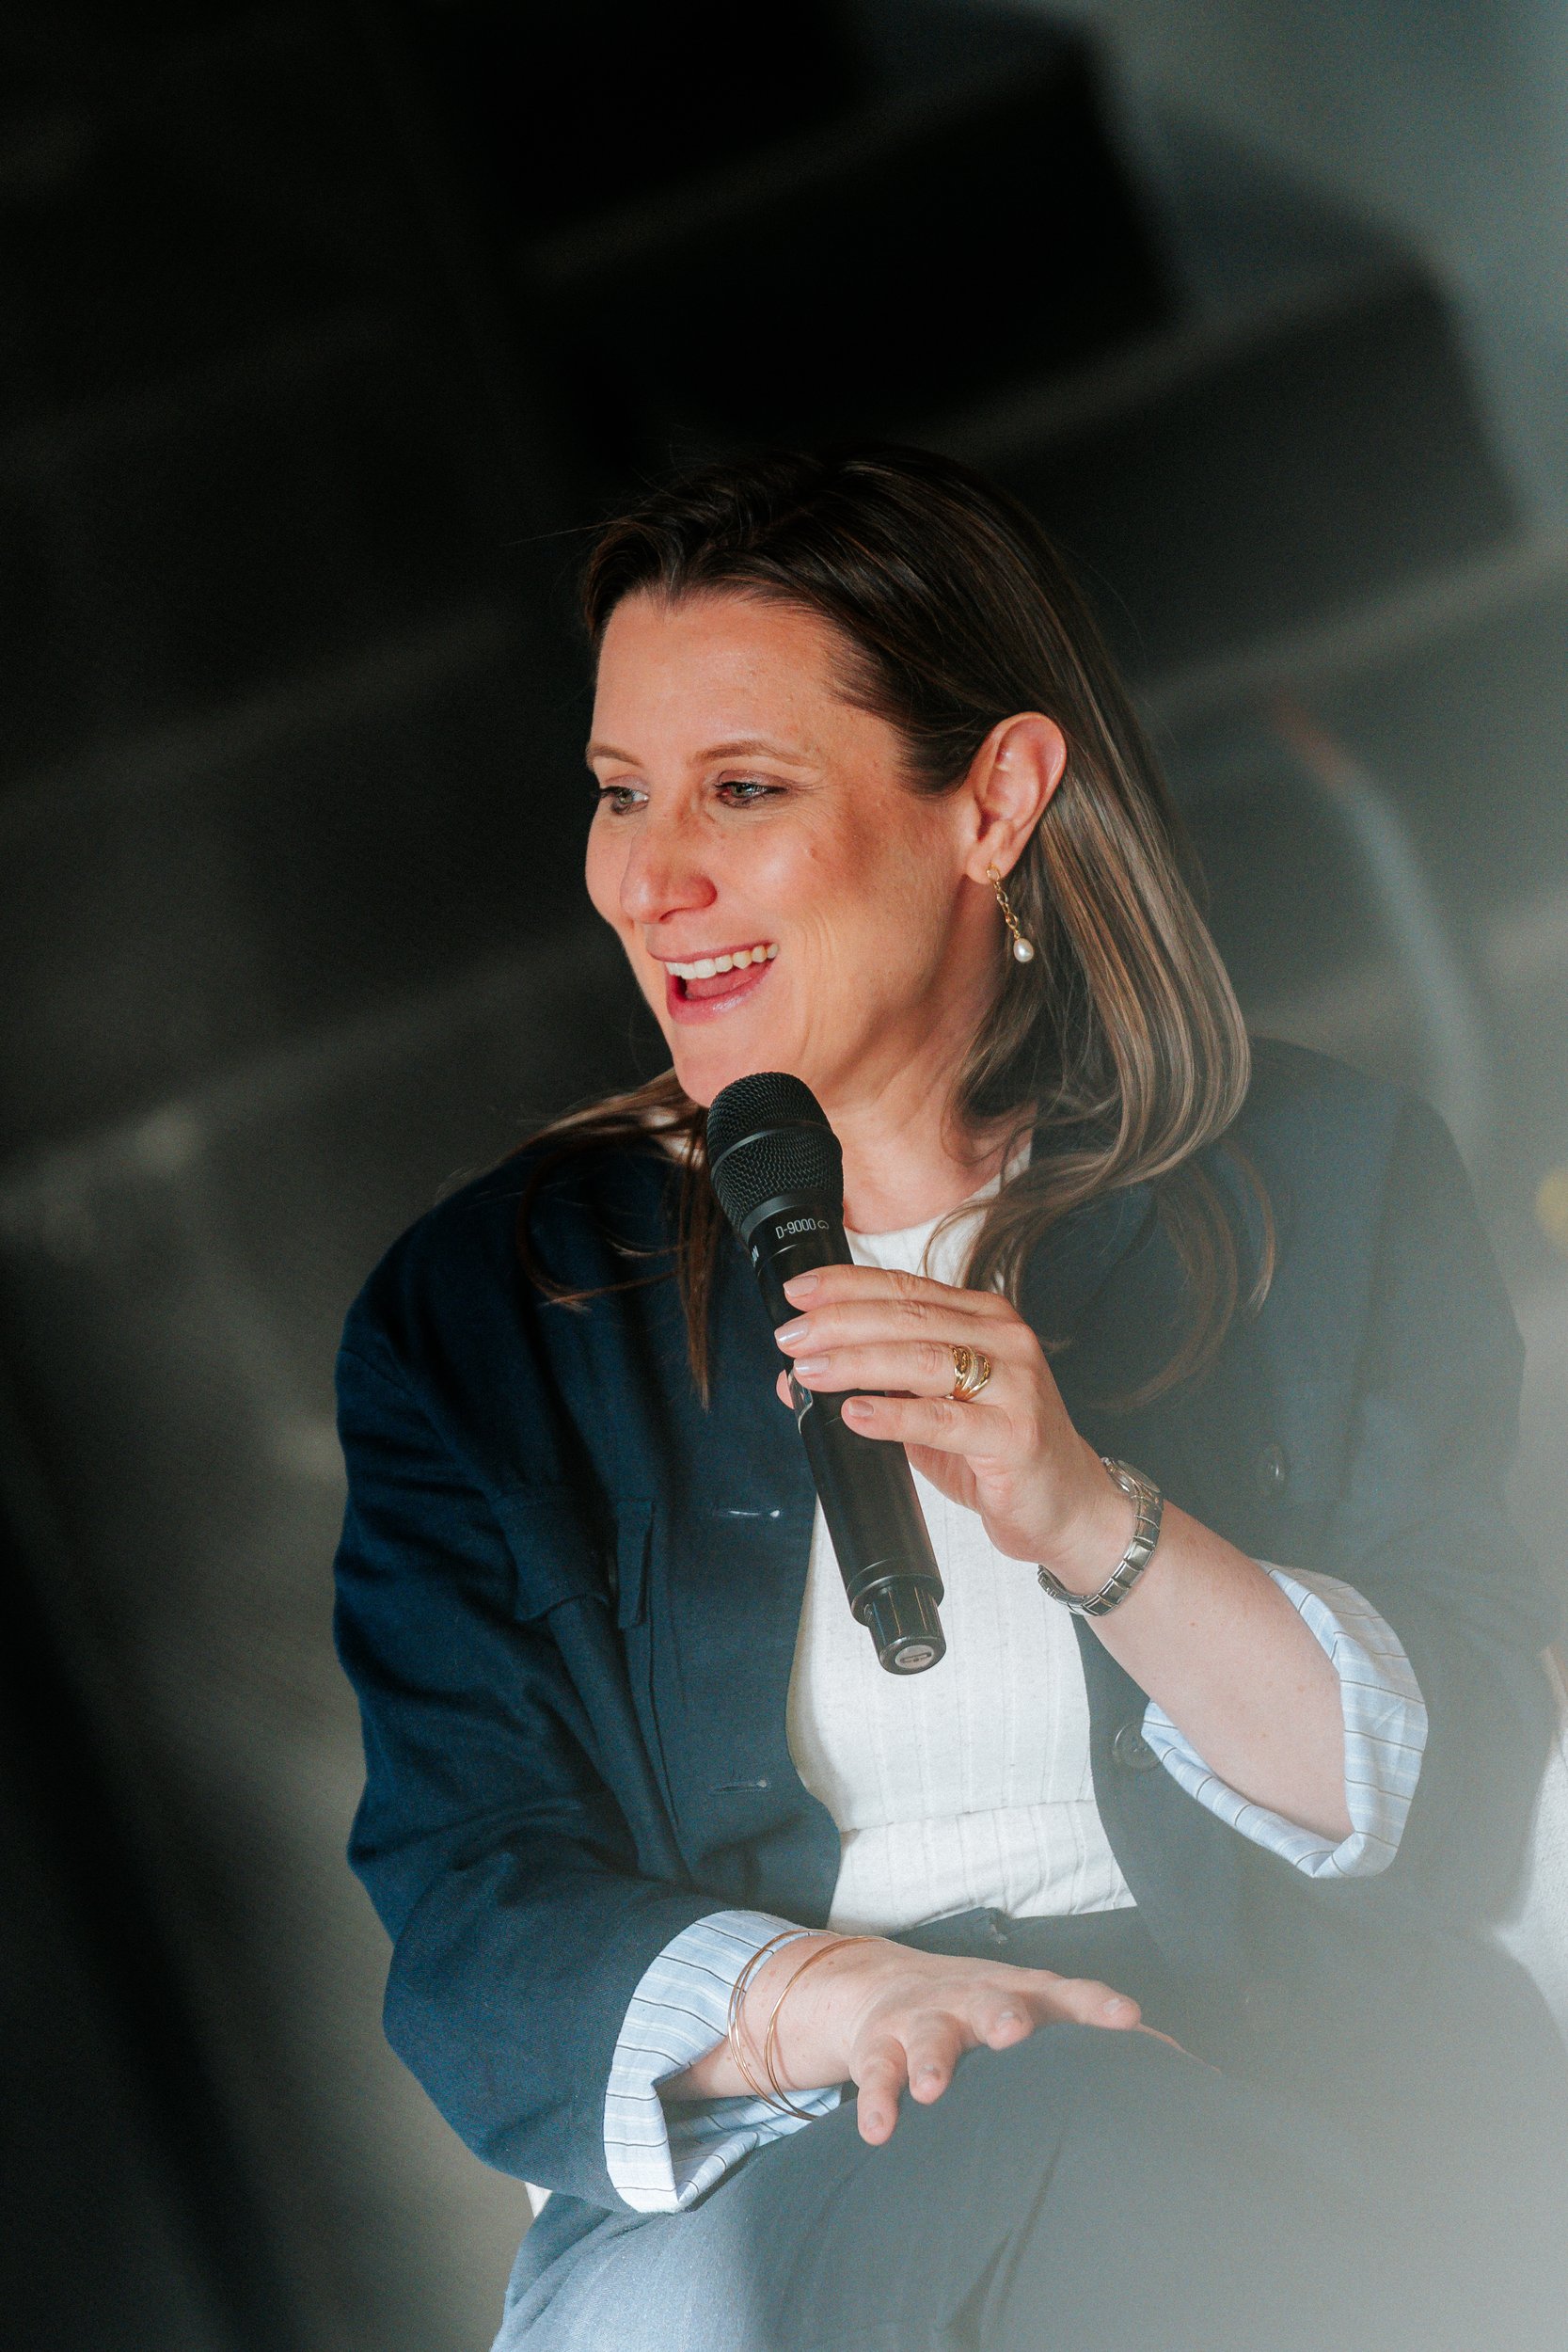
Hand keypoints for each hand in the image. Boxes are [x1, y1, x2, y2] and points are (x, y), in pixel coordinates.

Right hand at [744, 1934, 1144, 2144]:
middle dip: (1002, 2016)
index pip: (1066, 1995)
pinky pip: (875, 2072)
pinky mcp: (879, 2045)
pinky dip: (876, 2100)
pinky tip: (878, 2131)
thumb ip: (1096, 2037)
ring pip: (929, 2035)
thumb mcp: (1035, 2010)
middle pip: (991, 2000)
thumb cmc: (985, 2010)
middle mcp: (974, 1999)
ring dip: (932, 2060)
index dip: (1096, 2006)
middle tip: (1014, 2033)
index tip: (1128, 2019)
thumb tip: (1187, 2070)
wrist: (880, 1981)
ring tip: (934, 2089)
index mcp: (1022, 1994)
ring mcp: (924, 2020)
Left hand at [772, 1264, 1127, 1585]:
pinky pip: (945, 1419)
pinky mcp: (1016, 1433)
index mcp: (983, 1319)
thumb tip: (797, 1379)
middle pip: (909, 1318)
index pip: (905, 1287)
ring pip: (923, 1359)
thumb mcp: (931, 1411)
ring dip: (858, 1362)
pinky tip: (856, 1413)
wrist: (1068, 1506)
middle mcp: (1003, 1340)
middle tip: (792, 1337)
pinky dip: (895, 1415)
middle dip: (840, 1323)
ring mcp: (1015, 1384)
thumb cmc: (999, 1452)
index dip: (847, 1285)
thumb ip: (874, 1387)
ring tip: (811, 1372)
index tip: (799, 1293)